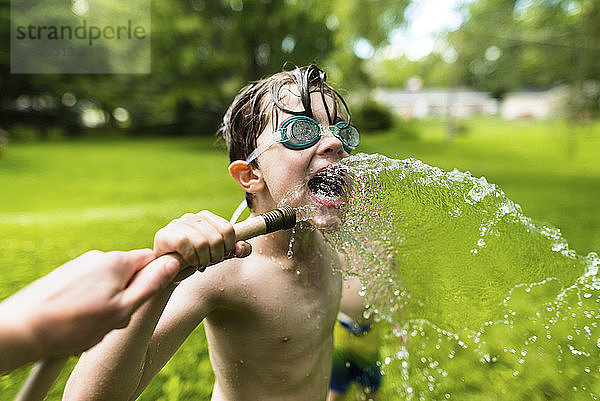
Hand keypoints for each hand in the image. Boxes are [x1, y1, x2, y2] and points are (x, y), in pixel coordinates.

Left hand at [0, 249, 179, 372]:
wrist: (19, 330)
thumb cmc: (71, 325)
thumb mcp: (121, 310)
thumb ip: (150, 286)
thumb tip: (172, 264)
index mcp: (117, 262)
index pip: (152, 259)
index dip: (156, 279)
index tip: (147, 298)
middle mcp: (98, 258)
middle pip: (128, 275)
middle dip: (127, 298)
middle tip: (114, 321)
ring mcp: (78, 266)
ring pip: (107, 285)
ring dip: (105, 306)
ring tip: (90, 328)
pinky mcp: (63, 277)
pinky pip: (86, 290)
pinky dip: (86, 307)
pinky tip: (75, 326)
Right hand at [153, 210, 251, 271]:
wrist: (168, 274)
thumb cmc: (196, 261)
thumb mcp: (220, 255)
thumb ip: (236, 250)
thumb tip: (241, 247)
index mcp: (206, 217)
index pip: (228, 229)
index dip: (229, 246)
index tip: (223, 255)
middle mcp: (192, 217)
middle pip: (217, 238)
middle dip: (216, 256)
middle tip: (209, 262)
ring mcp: (177, 224)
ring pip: (202, 242)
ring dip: (204, 259)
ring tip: (199, 264)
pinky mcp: (165, 234)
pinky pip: (186, 244)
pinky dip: (191, 258)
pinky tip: (190, 262)